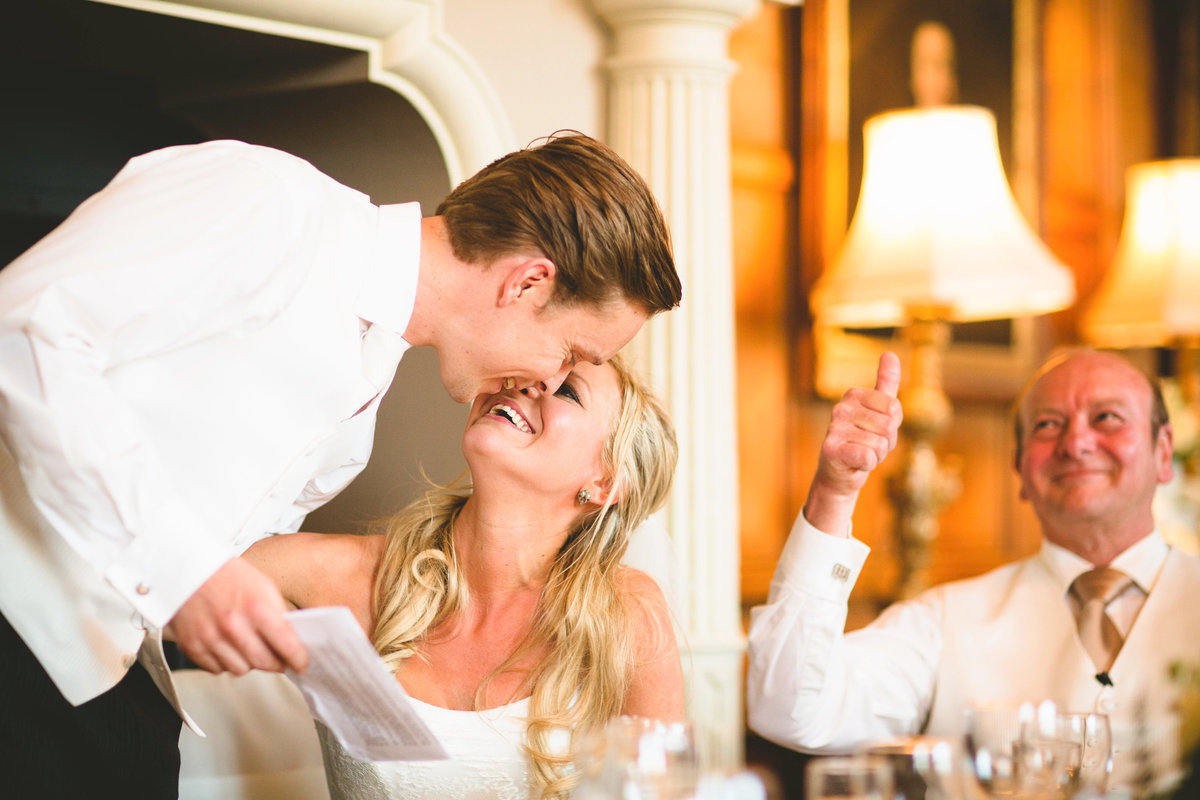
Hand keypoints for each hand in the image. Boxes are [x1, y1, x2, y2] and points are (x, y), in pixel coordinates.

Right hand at [167, 556, 307, 674]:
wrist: (189, 569)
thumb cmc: (228, 576)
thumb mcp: (264, 586)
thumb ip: (278, 614)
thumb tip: (292, 640)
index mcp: (256, 607)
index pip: (286, 645)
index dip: (298, 659)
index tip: (302, 664)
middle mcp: (233, 625)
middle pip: (265, 663)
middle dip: (277, 664)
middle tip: (279, 659)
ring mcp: (211, 638)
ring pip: (241, 670)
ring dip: (249, 662)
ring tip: (249, 646)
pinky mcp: (193, 646)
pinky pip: (217, 669)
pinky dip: (226, 662)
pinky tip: (228, 646)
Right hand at [803, 352, 902, 532]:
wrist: (839, 474)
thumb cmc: (861, 440)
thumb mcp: (877, 411)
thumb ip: (885, 383)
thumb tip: (890, 353)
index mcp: (854, 394)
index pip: (895, 409)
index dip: (893, 426)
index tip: (877, 431)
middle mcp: (841, 407)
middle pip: (890, 427)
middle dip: (886, 443)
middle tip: (868, 446)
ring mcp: (834, 428)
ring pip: (881, 444)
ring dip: (877, 456)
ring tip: (861, 455)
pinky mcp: (831, 449)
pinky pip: (868, 457)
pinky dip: (867, 465)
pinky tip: (854, 463)